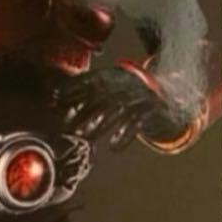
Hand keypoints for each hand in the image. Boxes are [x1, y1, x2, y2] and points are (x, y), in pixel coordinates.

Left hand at [54, 65, 172, 152]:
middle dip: (83, 111)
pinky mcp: (151, 108)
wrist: (169, 89)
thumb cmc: (128, 90)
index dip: (72, 88)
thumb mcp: (109, 85)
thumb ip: (85, 91)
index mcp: (112, 75)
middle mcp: (124, 82)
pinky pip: (136, 121)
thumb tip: (53, 97)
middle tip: (68, 126)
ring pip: (117, 109)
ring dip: (101, 123)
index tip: (55, 98)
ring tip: (86, 136)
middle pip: (100, 96)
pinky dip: (125, 134)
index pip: (89, 80)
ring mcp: (138, 94)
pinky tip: (113, 147)